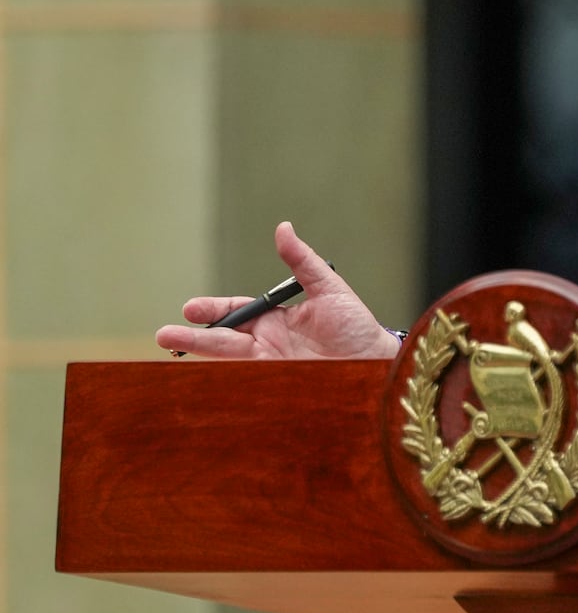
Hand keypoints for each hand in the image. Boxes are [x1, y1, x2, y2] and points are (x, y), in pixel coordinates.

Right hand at [155, 221, 399, 359]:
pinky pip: (247, 381)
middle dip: (195, 337)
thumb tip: (283, 228)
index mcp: (277, 320)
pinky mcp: (279, 384)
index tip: (191, 309)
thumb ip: (303, 261)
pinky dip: (226, 377)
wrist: (377, 363)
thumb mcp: (330, 287)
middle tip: (165, 335)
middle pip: (225, 339)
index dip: (214, 311)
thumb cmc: (357, 326)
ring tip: (172, 348)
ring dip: (202, 353)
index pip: (238, 314)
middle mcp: (269, 344)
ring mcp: (272, 366)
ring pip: (230, 359)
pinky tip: (205, 374)